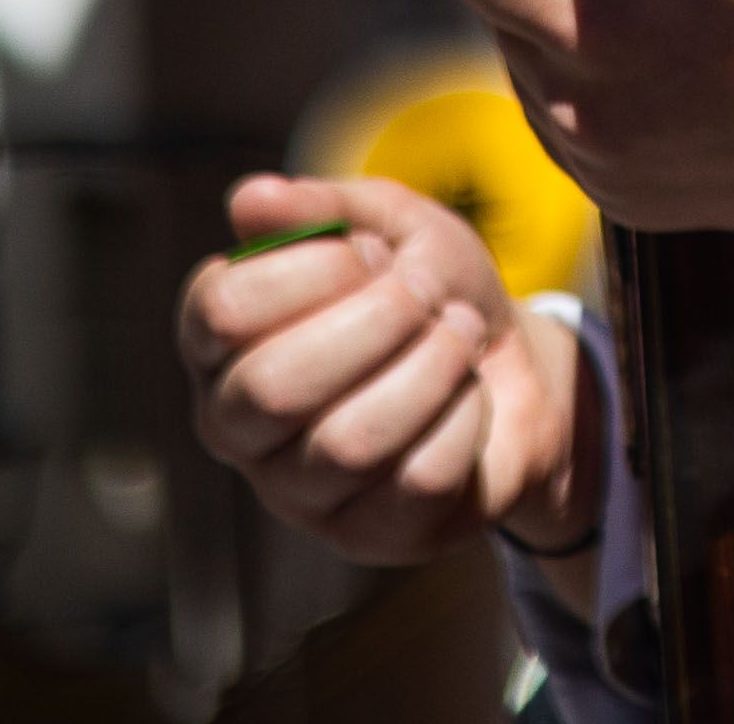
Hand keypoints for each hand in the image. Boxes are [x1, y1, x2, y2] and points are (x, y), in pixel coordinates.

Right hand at [176, 174, 592, 574]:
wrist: (512, 364)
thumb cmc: (430, 289)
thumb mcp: (392, 224)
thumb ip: (323, 208)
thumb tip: (250, 199)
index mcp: (222, 344)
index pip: (221, 311)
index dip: (311, 267)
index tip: (368, 248)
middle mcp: (239, 424)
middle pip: (273, 387)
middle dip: (375, 322)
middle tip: (426, 294)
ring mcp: (297, 490)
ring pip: (348, 442)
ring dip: (429, 369)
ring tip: (460, 333)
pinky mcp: (367, 534)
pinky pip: (417, 479)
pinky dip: (464, 418)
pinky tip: (471, 394)